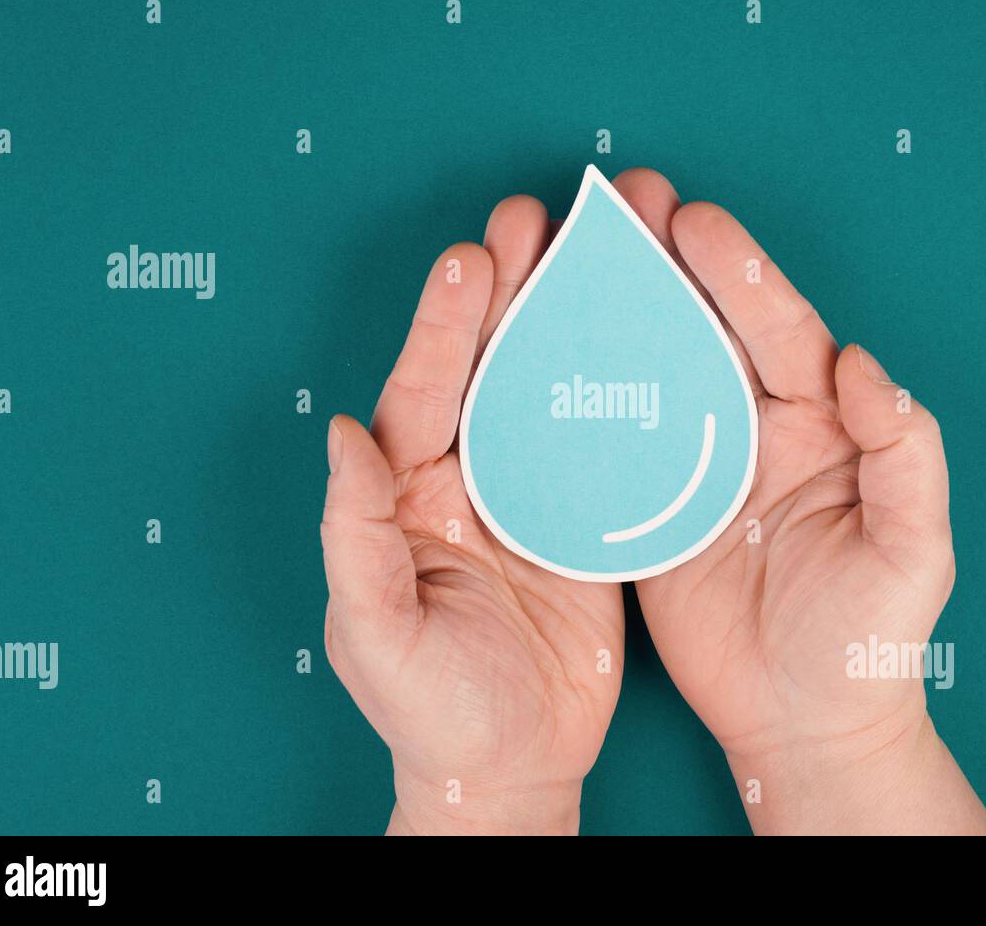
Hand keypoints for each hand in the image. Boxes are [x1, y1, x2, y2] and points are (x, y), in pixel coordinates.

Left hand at [320, 196, 622, 834]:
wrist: (509, 769)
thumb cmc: (428, 711)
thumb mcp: (373, 631)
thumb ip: (351, 532)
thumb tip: (339, 432)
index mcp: (407, 496)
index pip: (422, 393)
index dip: (443, 324)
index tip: (471, 255)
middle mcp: (469, 481)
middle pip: (487, 370)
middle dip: (508, 293)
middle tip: (534, 217)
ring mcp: (531, 498)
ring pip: (548, 392)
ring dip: (566, 323)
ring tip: (591, 254)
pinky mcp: (586, 523)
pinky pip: (604, 445)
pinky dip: (623, 393)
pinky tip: (646, 339)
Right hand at [611, 169, 985, 833]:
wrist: (806, 722)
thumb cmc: (870, 640)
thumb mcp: (912, 551)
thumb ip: (906, 454)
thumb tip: (863, 365)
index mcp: (821, 424)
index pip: (780, 330)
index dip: (738, 273)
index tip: (694, 219)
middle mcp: (753, 430)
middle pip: (707, 328)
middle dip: (667, 261)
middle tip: (623, 199)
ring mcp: (695, 467)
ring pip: (652, 370)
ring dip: (617, 310)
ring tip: (570, 253)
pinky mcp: (649, 509)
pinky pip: (612, 441)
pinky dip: (580, 396)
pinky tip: (543, 352)